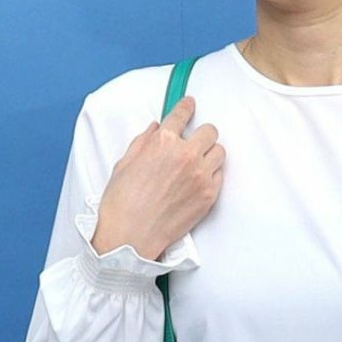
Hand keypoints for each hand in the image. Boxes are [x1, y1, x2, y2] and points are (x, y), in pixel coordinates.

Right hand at [90, 94, 225, 261]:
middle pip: (209, 131)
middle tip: (195, 141)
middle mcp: (185, 155)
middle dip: (201, 134)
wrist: (130, 236)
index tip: (190, 105)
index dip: (186, 107)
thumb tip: (156, 129)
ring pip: (219, 152)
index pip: (182, 114)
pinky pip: (220, 176)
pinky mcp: (208, 197)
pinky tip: (200, 180)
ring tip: (199, 162)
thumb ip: (144, 141)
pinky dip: (213, 174)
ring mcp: (200, 176)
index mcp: (162, 141)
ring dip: (210, 153)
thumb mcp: (125, 162)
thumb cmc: (122, 202)